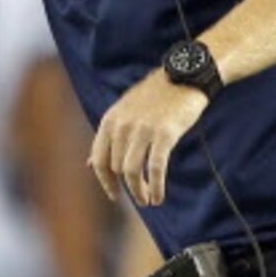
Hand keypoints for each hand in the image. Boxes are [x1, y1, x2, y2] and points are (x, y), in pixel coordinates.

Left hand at [89, 72, 210, 206]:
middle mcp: (123, 125)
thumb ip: (108, 138)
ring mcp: (143, 129)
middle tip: (140, 197)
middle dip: (129, 187)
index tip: (114, 195)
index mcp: (110, 120)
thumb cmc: (156, 96)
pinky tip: (158, 197)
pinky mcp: (165, 134)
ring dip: (140, 191)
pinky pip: (155, 168)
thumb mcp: (125, 112)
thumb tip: (89, 164)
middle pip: (118, 168)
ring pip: (132, 172)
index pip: (100, 160)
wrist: (185, 76)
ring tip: (148, 200)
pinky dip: (155, 186)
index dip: (106, 182)